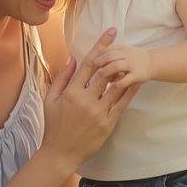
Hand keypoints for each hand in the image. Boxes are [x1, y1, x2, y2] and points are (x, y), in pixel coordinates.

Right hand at [41, 28, 140, 168]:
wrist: (61, 153)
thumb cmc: (54, 126)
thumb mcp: (50, 100)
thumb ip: (61, 78)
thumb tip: (72, 59)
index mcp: (71, 92)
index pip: (88, 64)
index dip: (100, 46)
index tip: (109, 33)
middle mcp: (86, 100)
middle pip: (104, 72)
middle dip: (114, 55)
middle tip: (122, 41)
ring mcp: (98, 112)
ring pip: (116, 87)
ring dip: (124, 72)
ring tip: (132, 60)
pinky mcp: (108, 123)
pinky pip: (121, 104)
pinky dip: (129, 91)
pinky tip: (135, 82)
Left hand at [92, 43, 153, 88]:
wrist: (152, 62)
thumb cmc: (133, 58)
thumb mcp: (121, 50)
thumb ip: (109, 51)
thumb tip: (92, 58)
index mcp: (121, 47)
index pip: (106, 48)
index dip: (97, 54)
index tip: (90, 60)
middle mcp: (126, 54)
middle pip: (109, 55)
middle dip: (99, 61)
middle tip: (92, 69)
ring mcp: (132, 64)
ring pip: (116, 66)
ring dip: (106, 70)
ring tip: (99, 76)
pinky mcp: (137, 75)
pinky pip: (124, 80)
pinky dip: (116, 82)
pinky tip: (110, 86)